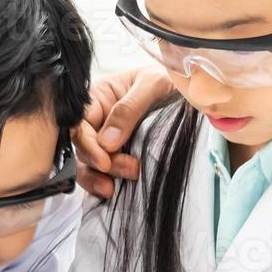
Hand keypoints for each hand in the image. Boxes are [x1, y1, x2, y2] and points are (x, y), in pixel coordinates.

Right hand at [72, 63, 173, 197]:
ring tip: (113, 189)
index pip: (79, 123)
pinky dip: (101, 185)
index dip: (87, 144)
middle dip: (100, 163)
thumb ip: (129, 108)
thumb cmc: (169, 79)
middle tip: (130, 169)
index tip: (104, 161)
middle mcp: (97, 120)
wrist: (192, 88)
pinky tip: (113, 192)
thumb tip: (108, 141)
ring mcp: (105, 140)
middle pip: (82, 147)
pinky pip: (101, 174)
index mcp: (99, 97)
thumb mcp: (152, 84)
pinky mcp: (117, 157)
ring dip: (97, 178)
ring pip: (87, 164)